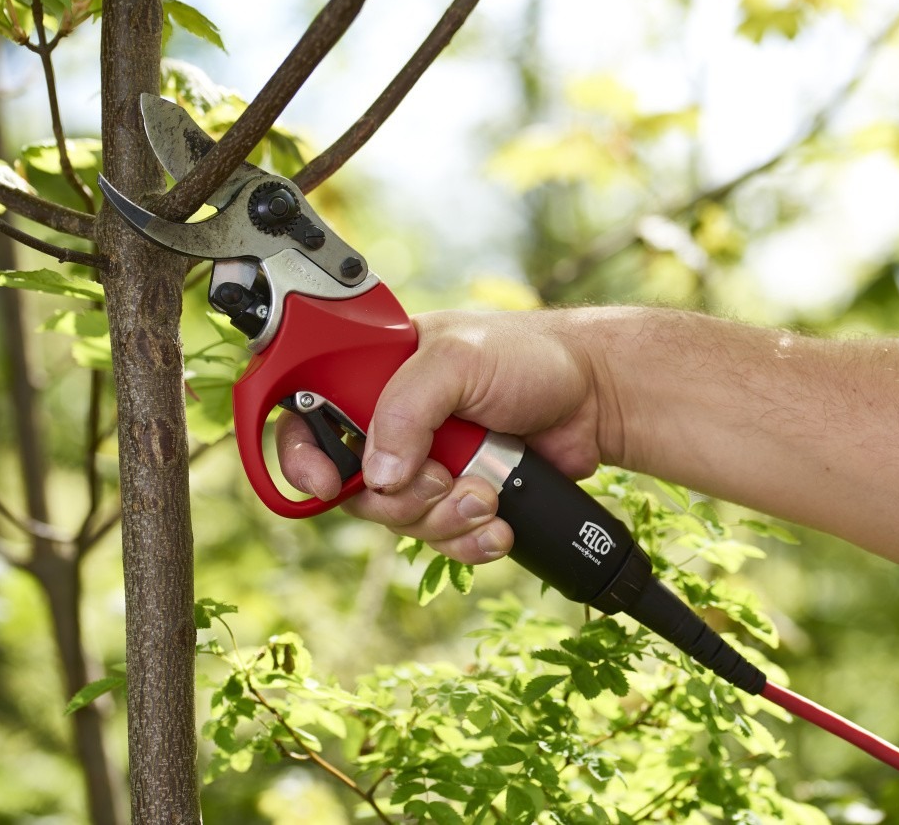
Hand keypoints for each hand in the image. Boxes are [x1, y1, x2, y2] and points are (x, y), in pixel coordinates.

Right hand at [277, 309, 614, 563]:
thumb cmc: (530, 358)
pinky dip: (469, 540)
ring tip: (488, 496)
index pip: (306, 419)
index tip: (328, 484)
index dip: (302, 458)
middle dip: (401, 499)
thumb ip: (407, 408)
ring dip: (444, 520)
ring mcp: (424, 465)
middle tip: (443, 479)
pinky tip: (499, 523)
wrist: (596, 399)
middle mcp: (391, 424)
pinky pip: (441, 540)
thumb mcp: (459, 360)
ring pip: (399, 522)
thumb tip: (377, 475)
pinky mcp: (458, 498)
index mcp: (374, 375)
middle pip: (354, 488)